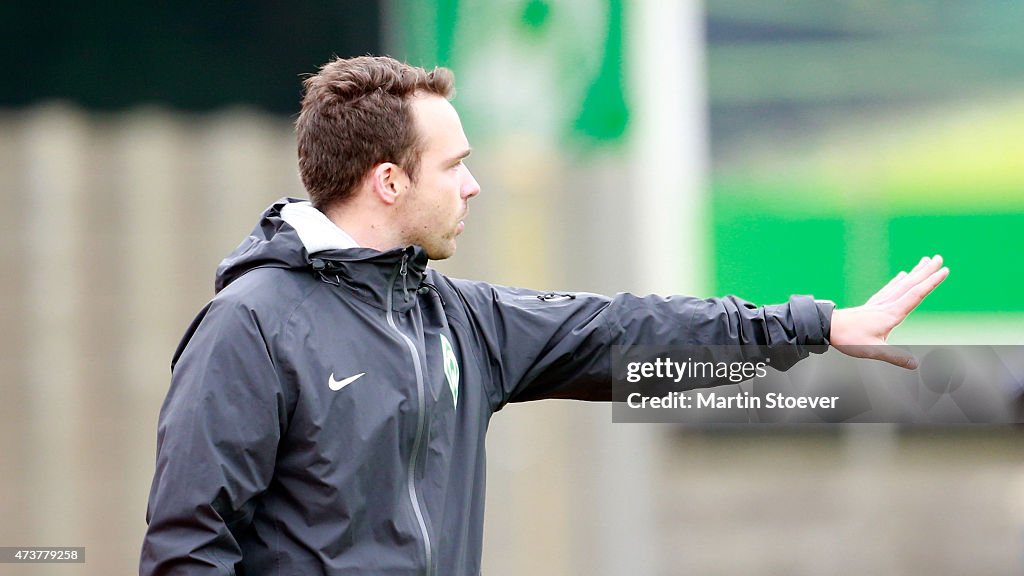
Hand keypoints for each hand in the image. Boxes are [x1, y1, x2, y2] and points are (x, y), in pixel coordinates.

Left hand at [829, 255, 948, 368]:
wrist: (828, 327)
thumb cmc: (849, 339)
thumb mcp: (873, 350)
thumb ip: (894, 357)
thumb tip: (914, 364)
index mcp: (891, 313)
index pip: (916, 294)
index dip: (931, 282)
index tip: (944, 270)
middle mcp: (887, 305)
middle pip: (910, 284)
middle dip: (926, 271)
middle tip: (939, 257)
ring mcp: (879, 303)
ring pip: (901, 284)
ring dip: (915, 272)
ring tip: (925, 261)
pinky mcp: (872, 304)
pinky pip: (889, 289)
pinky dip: (898, 281)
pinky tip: (901, 275)